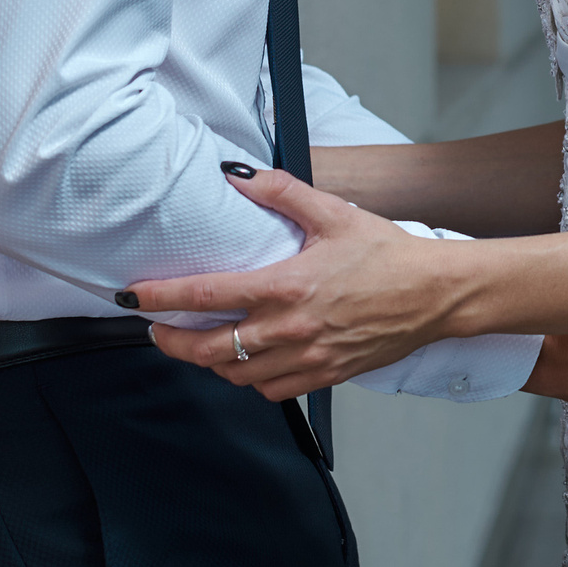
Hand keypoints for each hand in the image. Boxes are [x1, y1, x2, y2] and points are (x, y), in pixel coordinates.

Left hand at [125, 168, 452, 402]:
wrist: (435, 294)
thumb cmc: (389, 254)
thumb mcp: (335, 212)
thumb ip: (282, 192)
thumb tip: (237, 176)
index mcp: (287, 286)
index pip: (207, 297)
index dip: (161, 298)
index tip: (132, 296)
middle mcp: (291, 328)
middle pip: (209, 351)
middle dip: (171, 343)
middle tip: (155, 328)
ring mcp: (307, 358)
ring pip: (236, 374)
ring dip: (209, 362)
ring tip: (199, 343)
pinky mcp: (324, 375)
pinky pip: (270, 390)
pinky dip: (250, 378)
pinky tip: (248, 360)